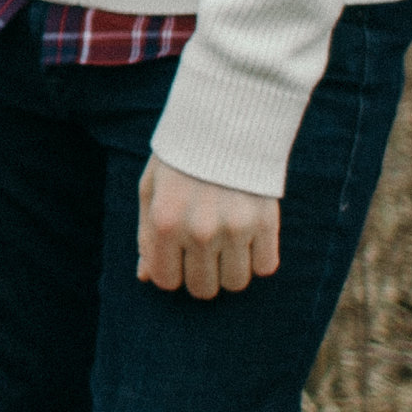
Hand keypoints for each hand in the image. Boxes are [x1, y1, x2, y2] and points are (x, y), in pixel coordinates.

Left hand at [138, 156, 279, 299]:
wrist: (225, 122)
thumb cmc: (180, 158)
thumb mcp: (151, 189)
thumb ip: (147, 236)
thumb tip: (145, 277)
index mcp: (164, 222)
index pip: (167, 281)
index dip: (172, 272)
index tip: (179, 257)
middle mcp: (198, 230)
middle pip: (203, 289)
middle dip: (202, 275)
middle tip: (206, 252)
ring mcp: (234, 228)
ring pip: (236, 283)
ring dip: (231, 269)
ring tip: (228, 244)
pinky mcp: (265, 222)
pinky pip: (265, 267)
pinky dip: (259, 258)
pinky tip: (250, 237)